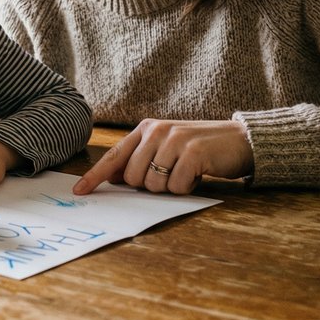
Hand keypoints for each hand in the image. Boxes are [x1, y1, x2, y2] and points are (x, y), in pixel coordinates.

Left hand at [73, 119, 253, 195]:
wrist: (240, 140)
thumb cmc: (201, 148)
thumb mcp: (167, 147)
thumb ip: (142, 159)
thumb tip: (116, 178)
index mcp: (147, 129)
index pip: (115, 155)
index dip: (96, 175)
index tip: (80, 191)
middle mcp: (157, 131)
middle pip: (134, 178)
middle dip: (150, 186)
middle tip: (171, 174)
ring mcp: (175, 140)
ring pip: (153, 185)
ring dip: (170, 187)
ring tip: (186, 172)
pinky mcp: (193, 153)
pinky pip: (176, 187)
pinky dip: (187, 188)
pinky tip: (198, 174)